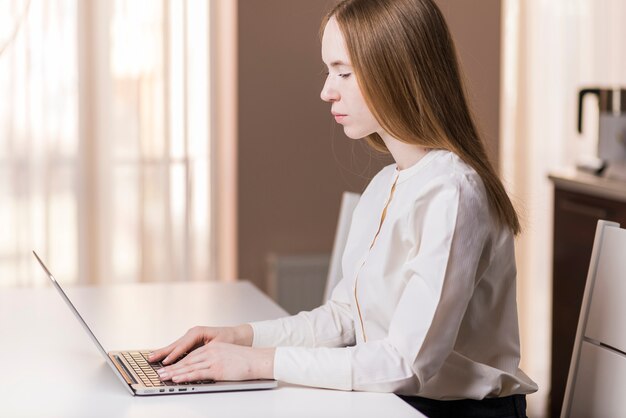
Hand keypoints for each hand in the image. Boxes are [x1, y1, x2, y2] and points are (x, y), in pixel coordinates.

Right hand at [148, 324, 252, 364]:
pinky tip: (161, 357)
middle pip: (175, 344)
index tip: (166, 361)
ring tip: (151, 358)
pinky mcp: (191, 342)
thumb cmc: (230, 340)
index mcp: (198, 332)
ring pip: (175, 346)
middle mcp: (192, 332)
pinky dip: (169, 353)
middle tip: (151, 359)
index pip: (183, 345)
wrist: (238, 335)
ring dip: (163, 353)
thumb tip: (196, 360)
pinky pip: (178, 348)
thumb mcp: (219, 346)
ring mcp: (191, 336)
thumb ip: (206, 352)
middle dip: (163, 352)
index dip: (174, 354)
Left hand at [156, 341, 274, 381]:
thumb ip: (215, 359)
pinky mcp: (218, 369)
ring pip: (189, 366)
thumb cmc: (245, 360)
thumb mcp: (227, 355)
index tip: (167, 366)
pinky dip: (186, 376)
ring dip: (174, 372)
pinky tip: (178, 378)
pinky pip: (198, 373)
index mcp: (213, 347)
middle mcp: (211, 351)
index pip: (191, 355)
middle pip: (187, 360)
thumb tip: (205, 368)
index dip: (178, 361)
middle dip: (172, 367)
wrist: (258, 360)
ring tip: (163, 377)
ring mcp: (214, 360)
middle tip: (160, 372)